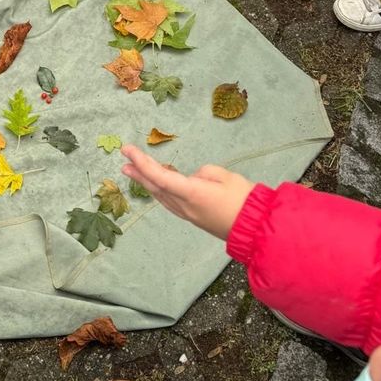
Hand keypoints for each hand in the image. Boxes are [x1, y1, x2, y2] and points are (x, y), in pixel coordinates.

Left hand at [121, 145, 253, 239]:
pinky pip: (170, 202)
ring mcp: (188, 214)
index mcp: (191, 193)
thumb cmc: (245, 200)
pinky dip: (159, 191)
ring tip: (132, 171)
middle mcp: (184, 206)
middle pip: (155, 187)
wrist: (257, 229)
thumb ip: (204, 173)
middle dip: (138, 173)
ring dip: (146, 183)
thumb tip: (193, 178)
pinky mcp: (194, 218)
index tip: (128, 150)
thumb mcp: (226, 177)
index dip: (141, 162)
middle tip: (123, 161)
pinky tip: (156, 186)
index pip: (159, 176)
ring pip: (161, 196)